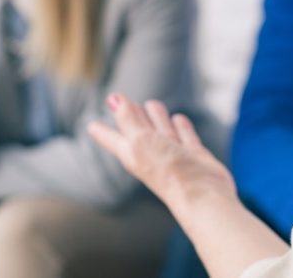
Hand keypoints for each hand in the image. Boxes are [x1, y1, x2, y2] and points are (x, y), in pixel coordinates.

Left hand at [88, 95, 235, 214]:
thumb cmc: (167, 170)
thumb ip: (128, 118)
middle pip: (138, 127)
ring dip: (158, 115)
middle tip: (126, 103)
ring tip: (153, 105)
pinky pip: (185, 135)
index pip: (111, 137)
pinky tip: (179, 119)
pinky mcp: (194, 155)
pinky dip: (182, 126)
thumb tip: (113, 98)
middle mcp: (150, 153)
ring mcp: (172, 154)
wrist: (201, 194)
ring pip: (162, 128)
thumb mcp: (140, 140)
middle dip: (134, 113)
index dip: (102, 130)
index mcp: (131, 151)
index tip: (91, 125)